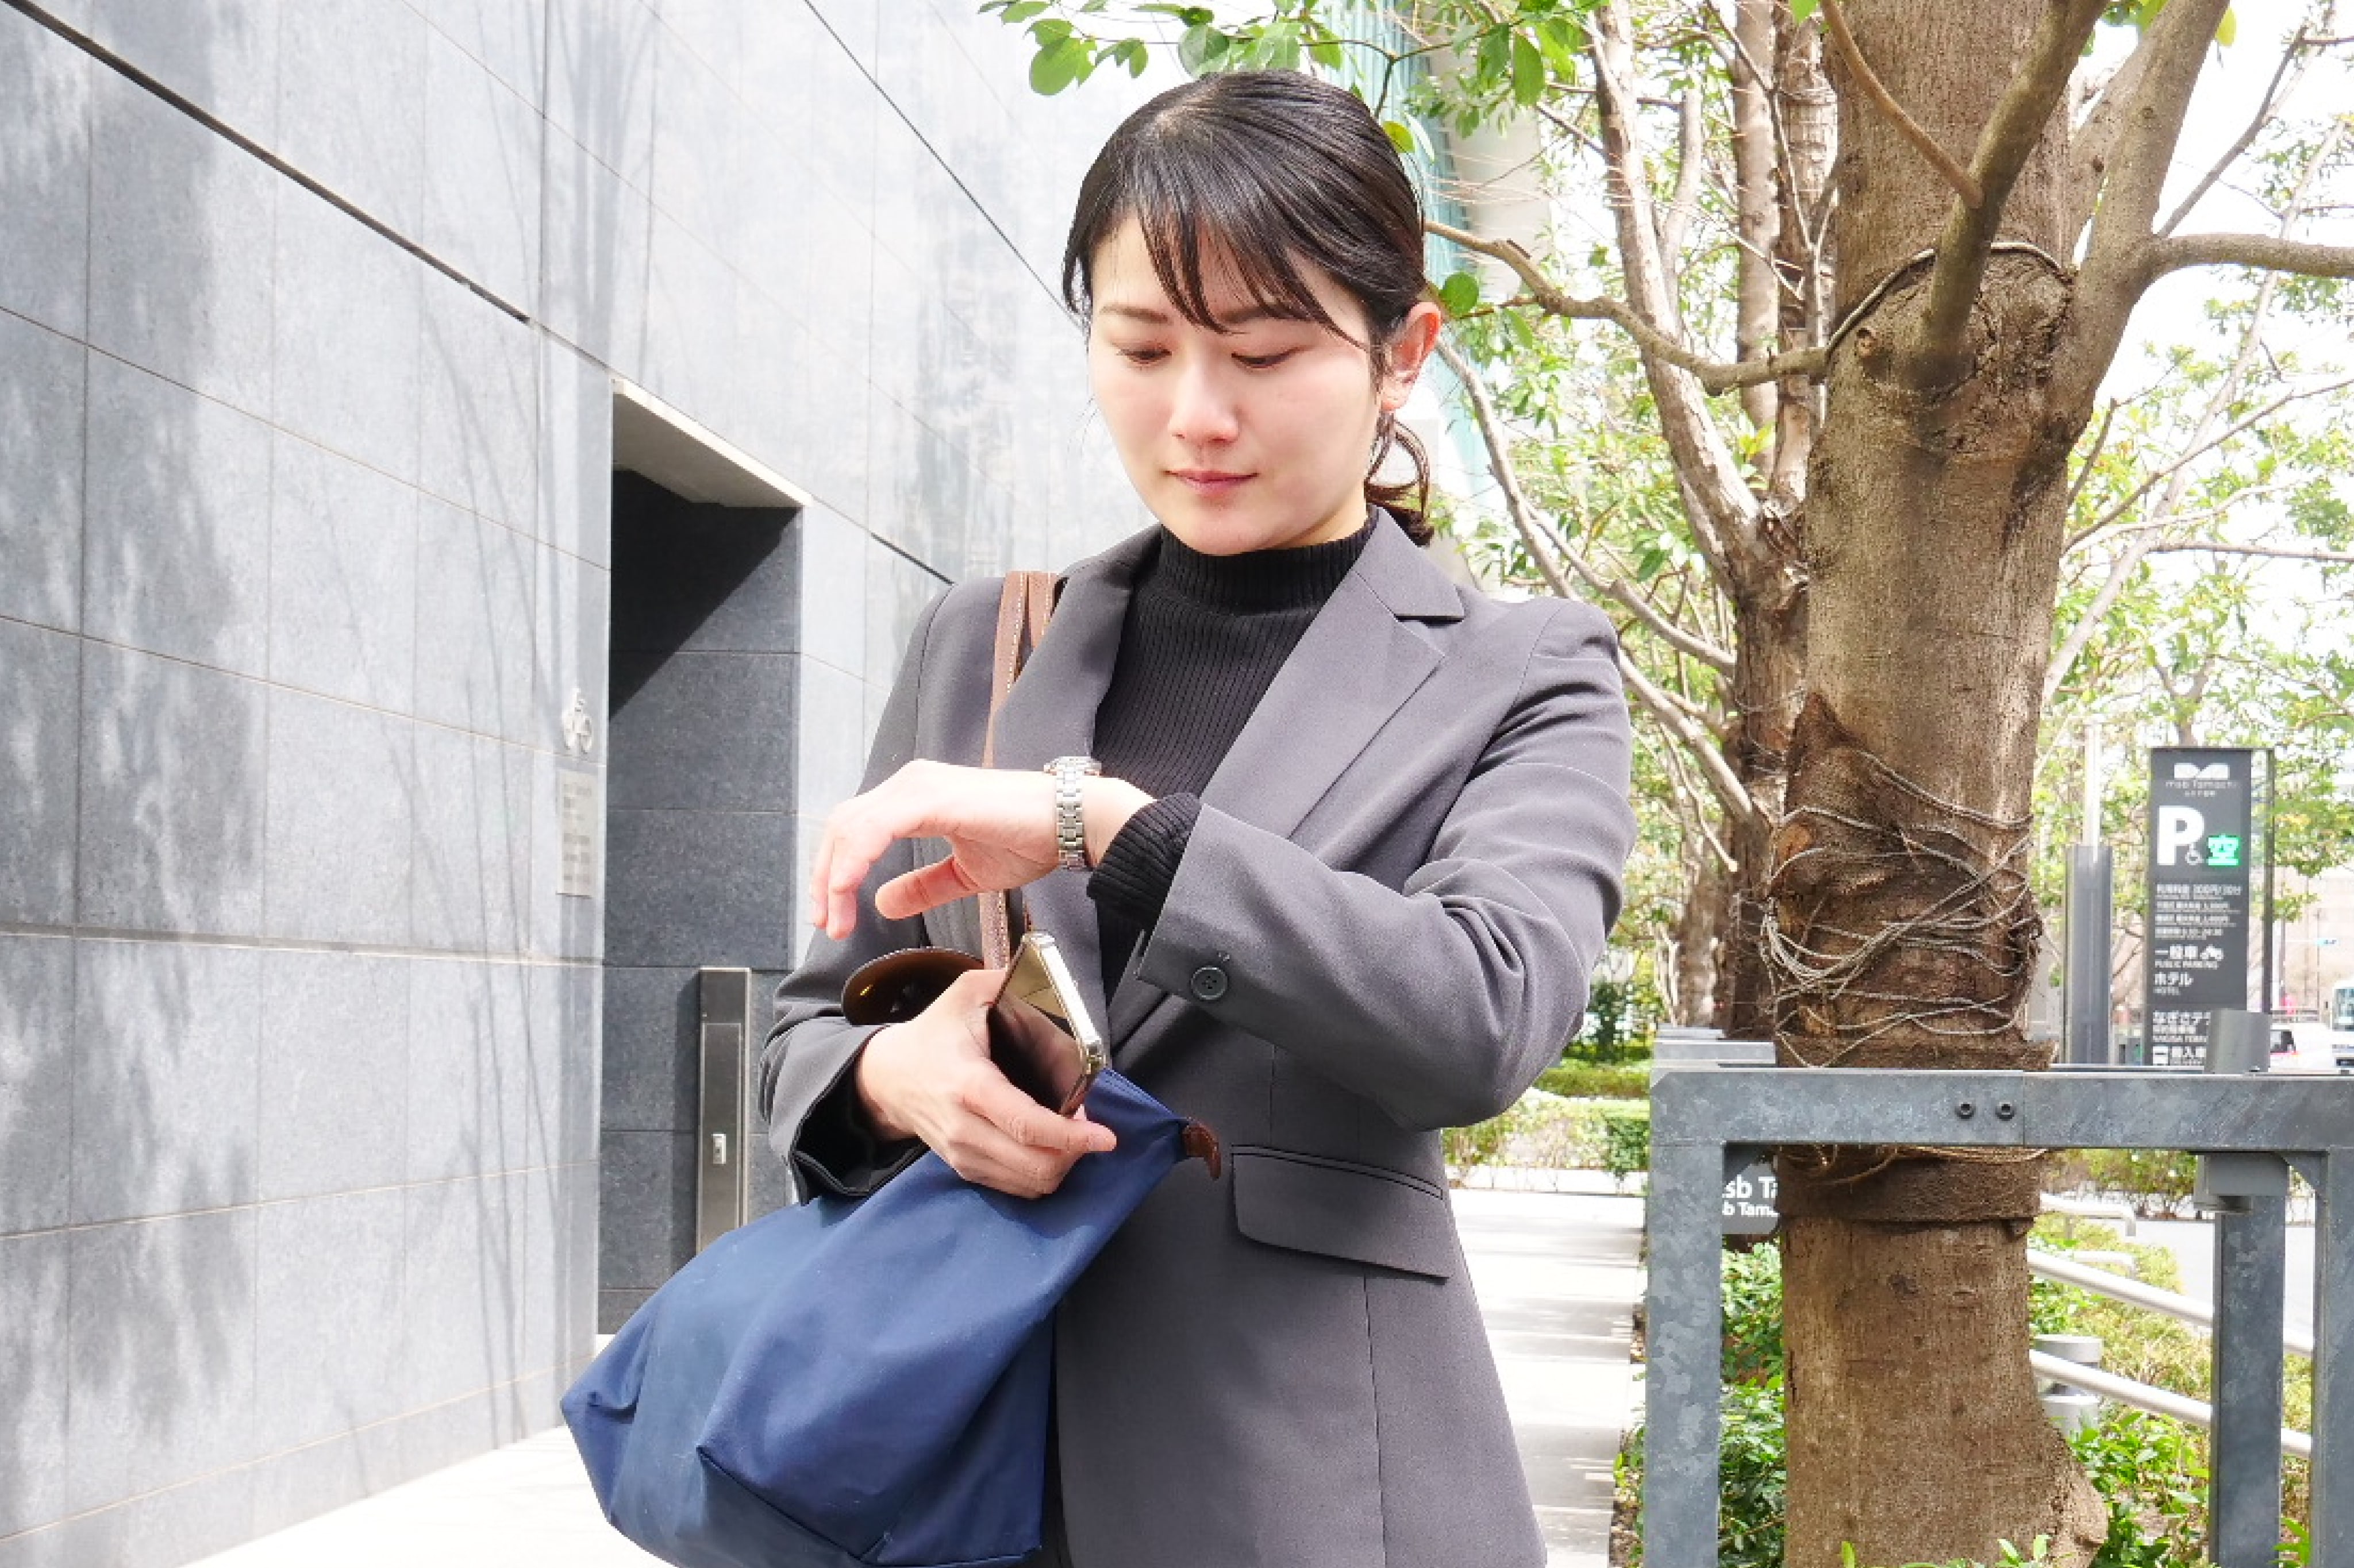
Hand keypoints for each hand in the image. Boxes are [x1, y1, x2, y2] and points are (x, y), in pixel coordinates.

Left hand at [809, 760, 1152, 940]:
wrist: (1072, 822)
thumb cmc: (1030, 838)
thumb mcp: (965, 874)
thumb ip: (924, 888)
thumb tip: (882, 903)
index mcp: (916, 798)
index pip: (856, 830)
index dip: (834, 872)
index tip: (832, 915)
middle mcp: (912, 785)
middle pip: (843, 826)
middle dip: (825, 879)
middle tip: (826, 923)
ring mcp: (919, 787)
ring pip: (851, 826)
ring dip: (834, 876)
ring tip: (835, 918)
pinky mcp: (931, 798)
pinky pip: (875, 828)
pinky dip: (854, 861)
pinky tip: (849, 889)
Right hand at [854, 967, 1116, 1197]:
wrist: (887, 1077)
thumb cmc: (934, 1033)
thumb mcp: (967, 994)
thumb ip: (1010, 982)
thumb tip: (1054, 984)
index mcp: (969, 1084)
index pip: (1025, 1124)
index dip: (1071, 1136)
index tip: (1107, 1137)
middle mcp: (964, 1128)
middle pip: (1034, 1164)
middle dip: (1075, 1153)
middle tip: (1091, 1130)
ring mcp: (962, 1154)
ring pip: (1029, 1183)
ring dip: (1062, 1165)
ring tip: (1072, 1137)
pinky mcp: (964, 1169)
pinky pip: (1015, 1188)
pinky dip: (1041, 1173)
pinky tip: (1050, 1149)